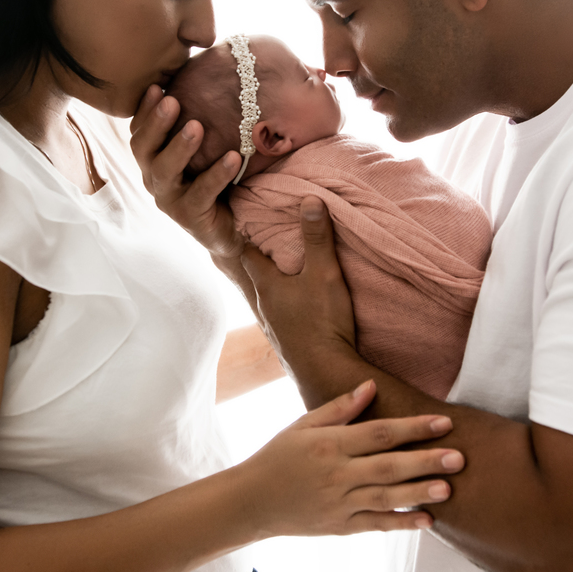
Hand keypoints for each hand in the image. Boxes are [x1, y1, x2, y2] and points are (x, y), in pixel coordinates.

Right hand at [130, 85, 244, 258]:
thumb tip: (211, 74)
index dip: (144, 110)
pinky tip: (234, 157)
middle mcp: (155, 178)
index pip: (139, 131)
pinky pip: (200, 194)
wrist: (233, 228)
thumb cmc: (217, 180)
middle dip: (156, 123)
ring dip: (180, 147)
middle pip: (143, 148)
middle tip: (172, 101)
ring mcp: (169, 199)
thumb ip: (199, 119)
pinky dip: (216, 174)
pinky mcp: (190, 217)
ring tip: (198, 126)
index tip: (156, 85)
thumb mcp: (204, 148)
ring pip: (164, 172)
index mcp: (154, 159)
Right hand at [233, 379, 464, 536]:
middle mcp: (336, 474)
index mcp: (329, 443)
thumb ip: (340, 407)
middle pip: (388, 465)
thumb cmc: (278, 456)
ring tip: (449, 488)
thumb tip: (372, 386)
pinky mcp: (339, 527)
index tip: (443, 422)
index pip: (379, 432)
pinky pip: (375, 525)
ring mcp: (338, 503)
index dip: (413, 427)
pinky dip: (401, 522)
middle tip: (459, 457)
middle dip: (425, 461)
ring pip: (385, 497)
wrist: (251, 501)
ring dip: (418, 492)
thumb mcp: (303, 424)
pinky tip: (427, 520)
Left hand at [241, 196, 357, 372]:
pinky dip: (285, 304)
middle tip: (265, 241)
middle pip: (255, 275)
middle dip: (260, 259)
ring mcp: (274, 326)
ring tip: (284, 271)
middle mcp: (264, 305)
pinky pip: (281, 315)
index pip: (247, 253)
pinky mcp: (288, 342)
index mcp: (266, 285)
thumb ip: (317, 237)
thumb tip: (309, 199)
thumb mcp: (324, 273)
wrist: (325, 372)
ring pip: (268, 297)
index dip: (247, 236)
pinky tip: (297, 307)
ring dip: (274, 283)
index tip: (246, 220)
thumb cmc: (321, 320)